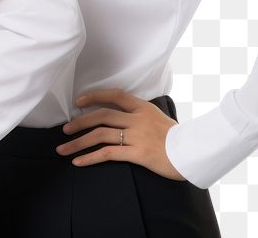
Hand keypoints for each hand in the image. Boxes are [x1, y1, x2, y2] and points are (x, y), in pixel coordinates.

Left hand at [56, 89, 184, 180]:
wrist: (194, 154)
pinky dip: (90, 157)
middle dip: (80, 122)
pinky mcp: (138, 153)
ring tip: (63, 148)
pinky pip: (108, 154)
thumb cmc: (177, 138)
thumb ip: (140, 114)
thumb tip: (121, 114)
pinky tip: (78, 162)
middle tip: (65, 129)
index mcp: (143, 107)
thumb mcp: (159, 118)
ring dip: (78, 142)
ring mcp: (137, 136)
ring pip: (100, 135)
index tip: (78, 101)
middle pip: (102, 115)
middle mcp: (138, 119)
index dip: (94, 96)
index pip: (115, 95)